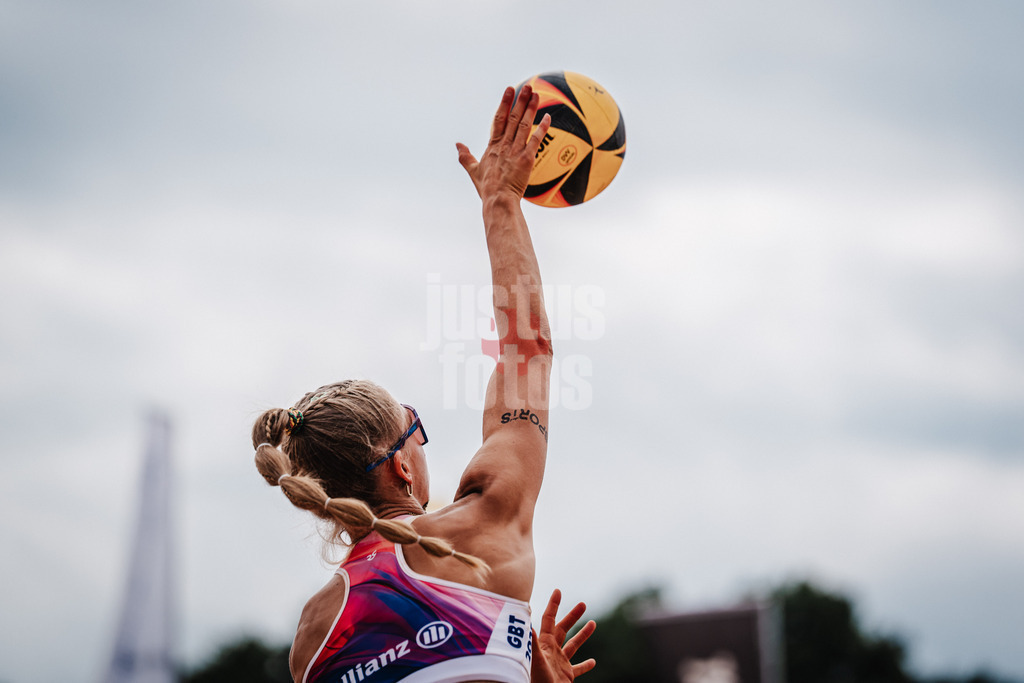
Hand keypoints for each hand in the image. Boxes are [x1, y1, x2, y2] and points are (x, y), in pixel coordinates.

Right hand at [456, 85, 551, 200]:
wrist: (498, 200)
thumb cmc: (487, 188)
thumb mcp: (473, 170)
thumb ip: (465, 156)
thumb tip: (457, 145)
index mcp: (492, 146)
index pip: (498, 120)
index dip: (504, 104)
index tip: (510, 90)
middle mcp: (504, 145)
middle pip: (512, 118)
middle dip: (520, 101)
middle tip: (527, 86)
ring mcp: (515, 151)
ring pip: (523, 125)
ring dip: (530, 109)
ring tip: (536, 94)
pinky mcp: (526, 159)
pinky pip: (535, 140)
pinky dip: (542, 128)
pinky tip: (548, 117)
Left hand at [531, 589, 596, 682]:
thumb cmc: (537, 680)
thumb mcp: (536, 660)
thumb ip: (534, 644)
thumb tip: (528, 625)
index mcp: (545, 644)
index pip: (549, 620)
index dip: (553, 605)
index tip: (558, 591)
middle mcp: (552, 651)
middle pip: (563, 629)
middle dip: (572, 616)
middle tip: (583, 604)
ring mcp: (560, 663)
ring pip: (573, 645)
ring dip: (583, 635)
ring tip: (593, 623)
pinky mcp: (566, 675)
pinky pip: (578, 668)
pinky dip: (585, 665)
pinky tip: (593, 662)